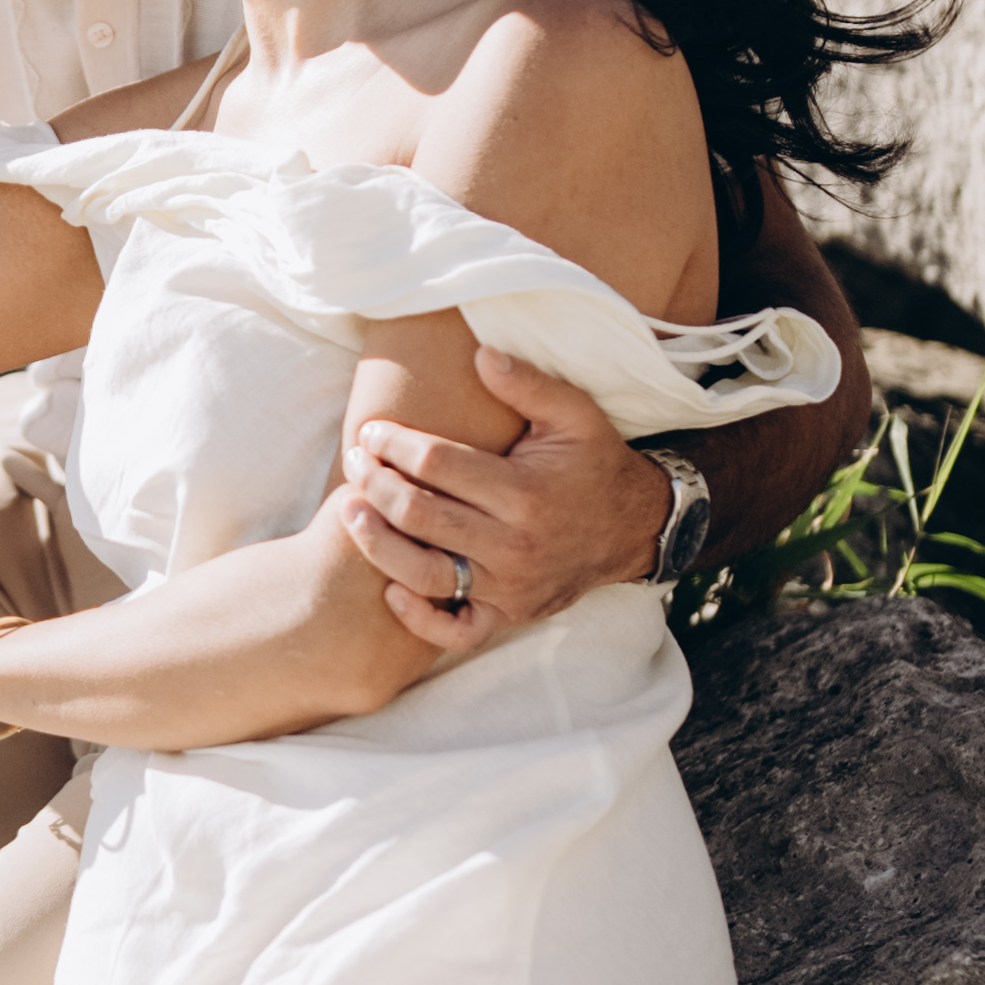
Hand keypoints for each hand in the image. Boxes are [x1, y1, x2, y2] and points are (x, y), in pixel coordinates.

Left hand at [340, 354, 666, 646]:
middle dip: (376, 485)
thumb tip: (480, 352)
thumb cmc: (595, 464)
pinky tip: (391, 589)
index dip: (394, 444)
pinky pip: (455, 631)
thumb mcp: (576, 414)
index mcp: (525, 490)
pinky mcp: (510, 615)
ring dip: (378, 545)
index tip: (371, 432)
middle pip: (421, 515)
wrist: (634, 528)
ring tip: (349, 514)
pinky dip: (418, 618)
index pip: (437, 463)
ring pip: (426, 574)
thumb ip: (528, 383)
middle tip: (354, 462)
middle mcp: (515, 543)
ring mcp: (511, 586)